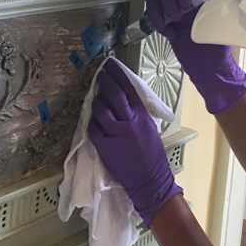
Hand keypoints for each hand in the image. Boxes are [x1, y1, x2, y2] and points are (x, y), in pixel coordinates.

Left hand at [88, 59, 181, 226]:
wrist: (150, 180)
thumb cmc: (152, 155)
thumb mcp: (149, 128)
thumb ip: (138, 114)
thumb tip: (124, 99)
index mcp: (143, 116)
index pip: (130, 89)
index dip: (119, 75)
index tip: (111, 65)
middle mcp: (130, 122)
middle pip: (115, 96)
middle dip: (106, 82)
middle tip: (100, 75)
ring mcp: (116, 134)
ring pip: (101, 111)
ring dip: (97, 103)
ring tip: (96, 100)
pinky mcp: (105, 146)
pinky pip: (94, 129)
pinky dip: (92, 123)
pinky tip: (93, 121)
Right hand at [145, 0, 245, 113]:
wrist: (206, 68)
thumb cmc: (218, 47)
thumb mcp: (225, 22)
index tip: (186, 5)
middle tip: (177, 18)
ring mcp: (170, 6)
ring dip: (157, 8)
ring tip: (170, 25)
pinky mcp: (161, 19)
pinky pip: (150, 9)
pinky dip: (154, 20)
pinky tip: (167, 33)